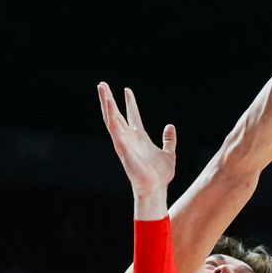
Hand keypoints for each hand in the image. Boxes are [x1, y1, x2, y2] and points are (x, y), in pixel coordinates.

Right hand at [97, 82, 176, 197]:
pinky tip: (108, 103)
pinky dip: (110, 115)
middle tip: (102, 84)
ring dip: (106, 102)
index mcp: (139, 137)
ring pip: (111, 118)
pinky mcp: (121, 146)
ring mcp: (123, 141)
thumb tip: (170, 126)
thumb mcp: (169, 153)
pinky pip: (114, 128)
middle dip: (109, 99)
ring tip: (101, 87)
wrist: (155, 188)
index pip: (132, 115)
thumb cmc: (160, 175)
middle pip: (116, 114)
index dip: (130, 102)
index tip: (127, 90)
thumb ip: (168, 140)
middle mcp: (129, 138)